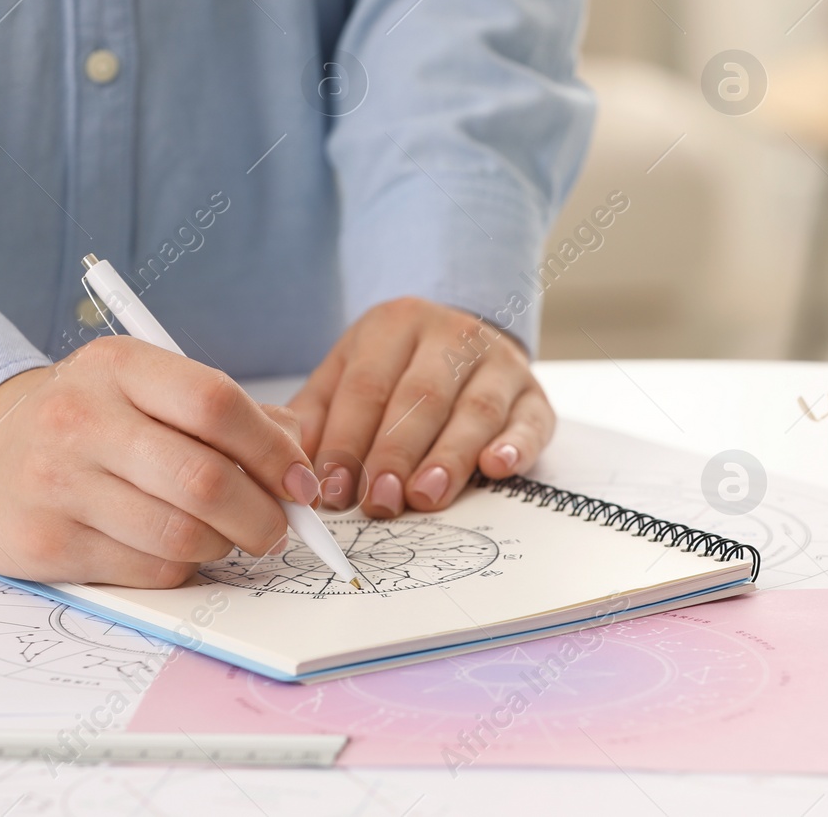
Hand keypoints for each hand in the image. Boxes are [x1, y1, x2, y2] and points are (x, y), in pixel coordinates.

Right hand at [0, 336, 318, 586]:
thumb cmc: (88, 420)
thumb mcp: (146, 388)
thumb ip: (227, 415)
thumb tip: (301, 461)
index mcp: (119, 366)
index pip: (216, 403)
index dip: (271, 449)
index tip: (300, 481)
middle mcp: (81, 419)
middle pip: (205, 479)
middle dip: (263, 515)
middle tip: (278, 528)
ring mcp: (57, 483)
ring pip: (181, 535)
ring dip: (223, 545)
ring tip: (225, 536)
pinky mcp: (44, 544)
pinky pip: (147, 570)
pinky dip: (181, 568)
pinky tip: (174, 549)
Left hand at [289, 297, 554, 517]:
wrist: (462, 337)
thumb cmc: (395, 368)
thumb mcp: (349, 370)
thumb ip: (319, 413)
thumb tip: (293, 465)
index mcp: (395, 324)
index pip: (367, 386)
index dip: (347, 440)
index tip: (332, 491)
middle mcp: (452, 335)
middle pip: (422, 397)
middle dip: (396, 454)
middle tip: (379, 502)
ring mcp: (500, 363)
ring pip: (475, 410)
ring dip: (450, 457)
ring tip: (426, 496)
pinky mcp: (534, 395)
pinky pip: (530, 421)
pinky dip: (516, 446)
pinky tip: (496, 468)